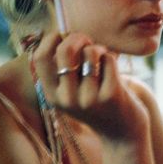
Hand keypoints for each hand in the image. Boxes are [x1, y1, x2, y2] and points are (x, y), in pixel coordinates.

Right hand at [32, 32, 149, 142]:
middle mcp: (67, 99)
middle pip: (65, 50)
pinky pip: (108, 58)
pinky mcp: (110, 95)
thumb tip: (61, 32)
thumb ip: (63, 65)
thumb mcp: (72, 89)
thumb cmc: (96, 100)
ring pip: (91, 52)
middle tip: (87, 41)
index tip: (62, 37)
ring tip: (102, 61)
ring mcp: (88, 98)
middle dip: (78, 37)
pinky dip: (111, 58)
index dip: (51, 39)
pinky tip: (113, 71)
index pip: (40, 57)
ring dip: (98, 49)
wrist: (122, 131)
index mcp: (52, 95)